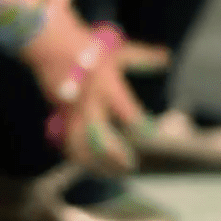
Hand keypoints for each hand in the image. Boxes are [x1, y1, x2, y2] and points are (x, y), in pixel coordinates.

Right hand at [21, 7, 168, 174]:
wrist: (53, 46)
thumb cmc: (91, 46)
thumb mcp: (120, 51)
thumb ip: (144, 58)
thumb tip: (168, 57)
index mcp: (107, 86)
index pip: (127, 111)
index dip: (140, 124)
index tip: (150, 132)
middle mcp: (90, 103)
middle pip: (101, 137)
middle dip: (115, 154)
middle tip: (130, 165)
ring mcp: (73, 112)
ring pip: (80, 146)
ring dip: (94, 163)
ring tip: (110, 174)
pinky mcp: (61, 116)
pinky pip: (67, 143)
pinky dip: (77, 157)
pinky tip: (90, 166)